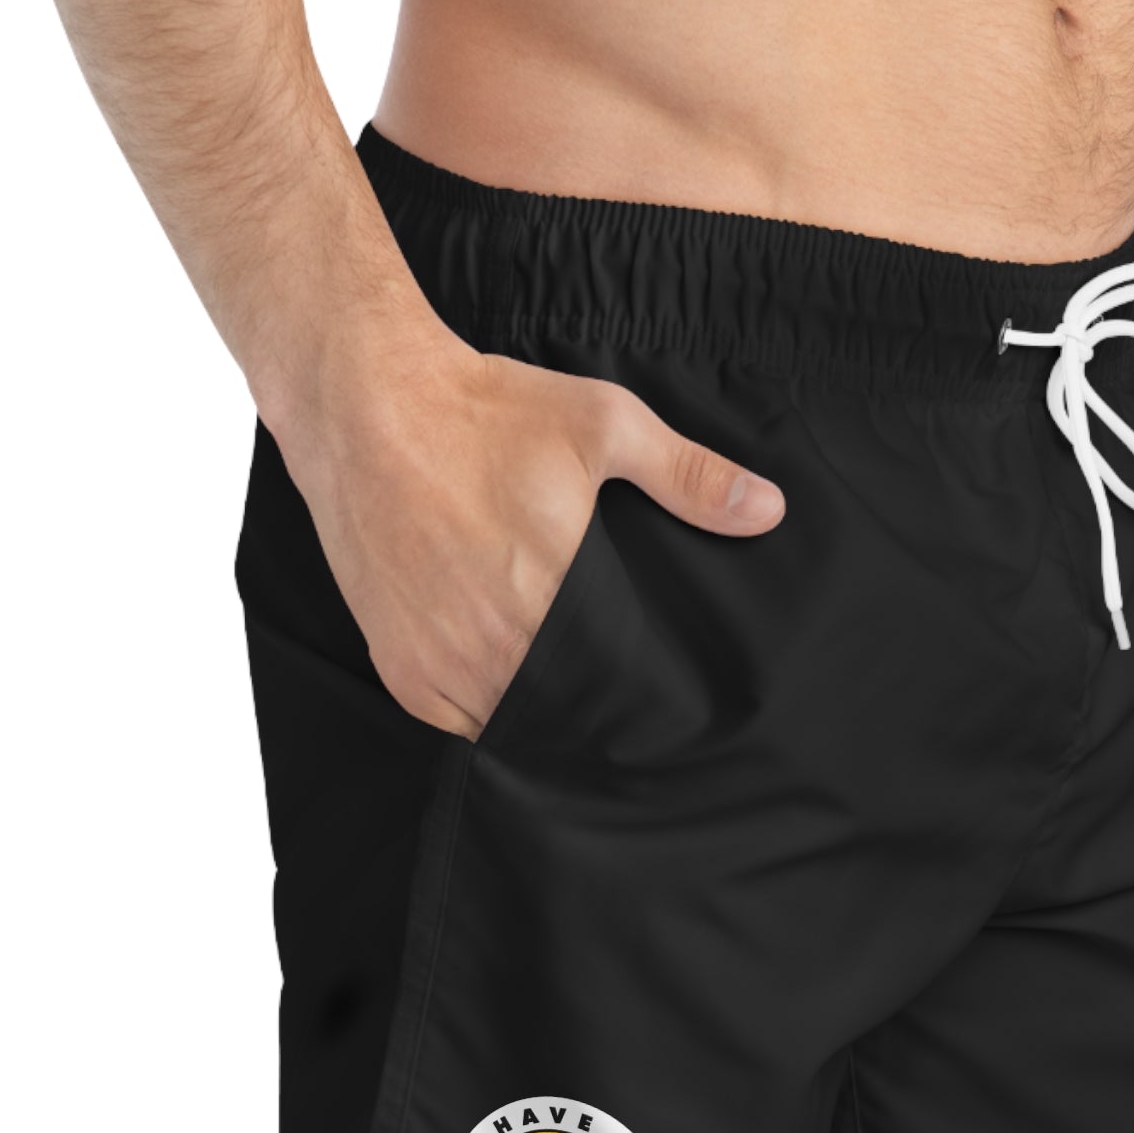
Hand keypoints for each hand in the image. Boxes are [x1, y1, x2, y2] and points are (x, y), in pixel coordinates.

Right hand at [269, 307, 784, 737]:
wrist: (365, 406)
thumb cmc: (486, 413)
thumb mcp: (604, 426)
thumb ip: (688, 476)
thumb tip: (768, 510)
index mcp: (553, 600)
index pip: (619, 691)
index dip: (645, 703)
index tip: (669, 705)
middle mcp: (494, 644)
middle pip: (566, 715)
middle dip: (597, 714)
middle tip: (627, 707)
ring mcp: (440, 662)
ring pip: (510, 726)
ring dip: (540, 718)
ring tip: (573, 702)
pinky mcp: (400, 666)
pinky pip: (454, 723)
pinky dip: (483, 713)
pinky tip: (511, 689)